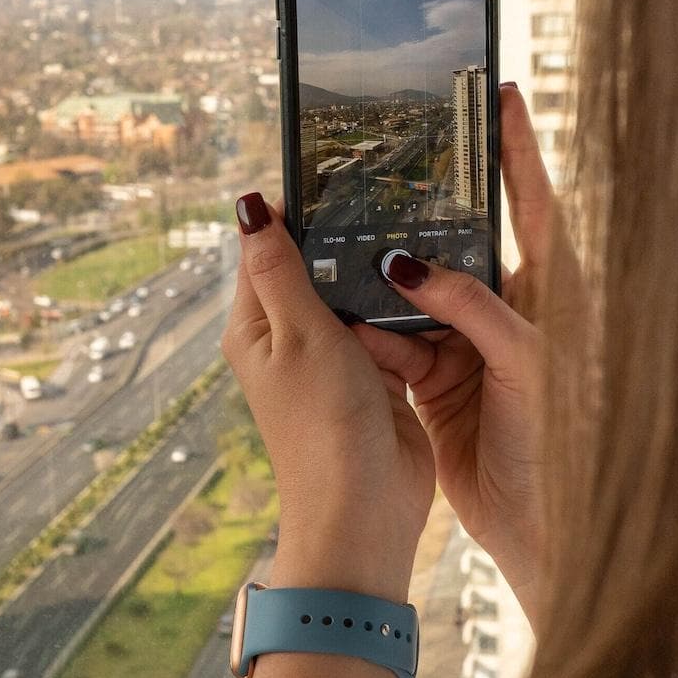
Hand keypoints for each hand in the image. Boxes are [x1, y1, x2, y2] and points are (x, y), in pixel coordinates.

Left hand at [220, 193, 433, 607]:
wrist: (365, 510)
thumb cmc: (322, 424)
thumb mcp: (299, 334)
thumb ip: (279, 268)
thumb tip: (246, 204)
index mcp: (256, 325)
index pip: (266, 246)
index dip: (295, 206)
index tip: (334, 167)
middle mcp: (291, 338)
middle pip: (317, 266)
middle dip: (346, 234)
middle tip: (388, 188)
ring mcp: (335, 358)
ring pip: (357, 294)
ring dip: (379, 271)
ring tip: (417, 221)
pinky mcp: (375, 376)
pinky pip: (388, 326)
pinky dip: (403, 307)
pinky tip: (430, 277)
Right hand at [350, 85, 555, 626]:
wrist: (548, 531)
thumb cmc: (565, 440)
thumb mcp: (526, 361)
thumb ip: (471, 306)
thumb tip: (408, 264)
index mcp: (555, 290)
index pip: (532, 202)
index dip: (515, 147)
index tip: (499, 89)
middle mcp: (513, 308)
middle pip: (463, 240)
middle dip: (425, 206)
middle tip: (391, 151)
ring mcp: (473, 345)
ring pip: (417, 292)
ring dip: (385, 280)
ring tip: (345, 239)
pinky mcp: (440, 384)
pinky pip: (397, 343)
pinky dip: (374, 337)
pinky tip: (349, 326)